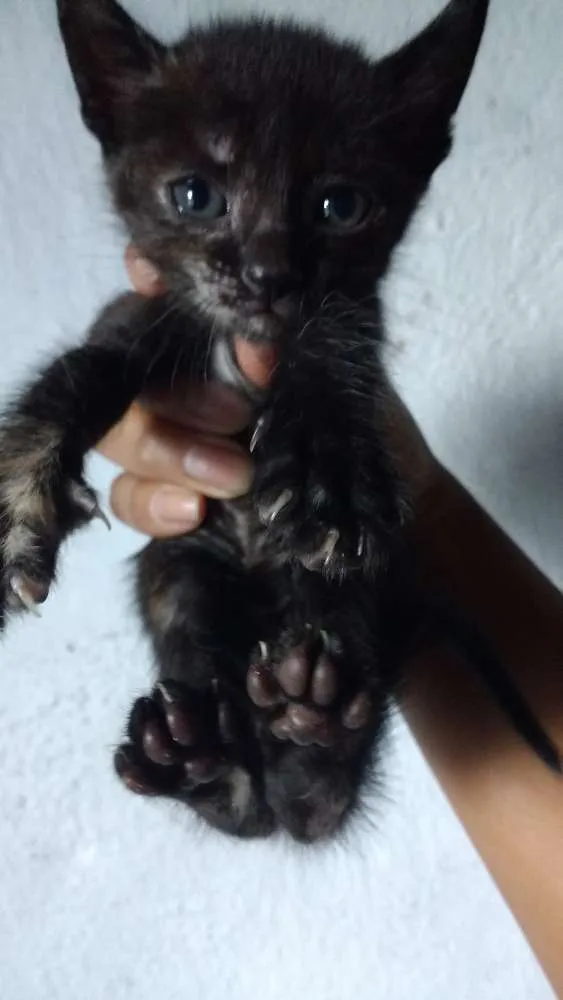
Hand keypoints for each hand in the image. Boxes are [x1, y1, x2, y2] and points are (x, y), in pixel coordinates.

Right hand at [97, 247, 437, 537]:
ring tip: (234, 478)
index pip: (161, 301)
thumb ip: (295, 355)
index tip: (152, 282)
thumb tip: (255, 339)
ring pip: (118, 436)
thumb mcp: (341, 386)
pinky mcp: (165, 500)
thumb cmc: (361, 435)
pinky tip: (192, 512)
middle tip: (237, 415)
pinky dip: (152, 504)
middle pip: (127, 372)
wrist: (371, 513)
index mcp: (219, 339)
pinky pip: (128, 498)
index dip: (146, 286)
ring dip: (168, 453)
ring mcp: (167, 442)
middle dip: (178, 393)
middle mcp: (182, 382)